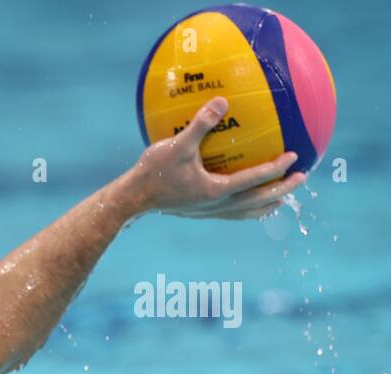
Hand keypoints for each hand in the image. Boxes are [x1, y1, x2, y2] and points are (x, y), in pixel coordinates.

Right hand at [128, 96, 305, 219]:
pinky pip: (231, 212)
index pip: (254, 179)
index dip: (276, 168)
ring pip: (246, 212)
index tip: (294, 156)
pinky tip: (245, 200)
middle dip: (282, 190)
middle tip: (302, 178)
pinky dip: (246, 208)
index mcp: (215, 190)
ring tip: (280, 198)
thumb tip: (223, 101)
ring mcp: (208, 212)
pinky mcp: (198, 212)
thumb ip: (200, 124)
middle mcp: (216, 205)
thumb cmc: (153, 173)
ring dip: (266, 204)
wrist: (131, 200)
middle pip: (258, 201)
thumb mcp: (176, 145)